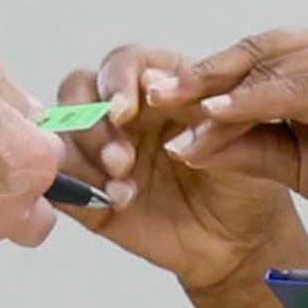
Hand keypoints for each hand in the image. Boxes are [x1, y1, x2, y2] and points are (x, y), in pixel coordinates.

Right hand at [51, 44, 307, 307]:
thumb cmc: (248, 183)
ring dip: (85, 155)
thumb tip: (153, 81)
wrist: (243, 244)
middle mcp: (126, 116)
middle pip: (78, 91)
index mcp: (162, 89)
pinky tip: (118, 201)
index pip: (123, 63)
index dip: (116, 80)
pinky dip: (76, 188)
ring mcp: (104, 154)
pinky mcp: (91, 194)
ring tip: (124, 186)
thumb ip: (200, 104)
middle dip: (92, 121)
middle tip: (121, 158)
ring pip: (63, 133)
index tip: (124, 110)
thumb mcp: (241, 135)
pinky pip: (59, 181)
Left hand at [164, 23, 307, 245]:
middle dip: (196, 78)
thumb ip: (246, 146)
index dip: (200, 77)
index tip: (151, 97)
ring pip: (268, 70)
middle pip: (252, 55)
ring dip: (216, 96)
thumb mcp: (296, 163)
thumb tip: (186, 144)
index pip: (249, 59)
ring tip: (173, 114)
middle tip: (147, 95)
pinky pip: (295, 92)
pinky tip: (216, 114)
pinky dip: (251, 103)